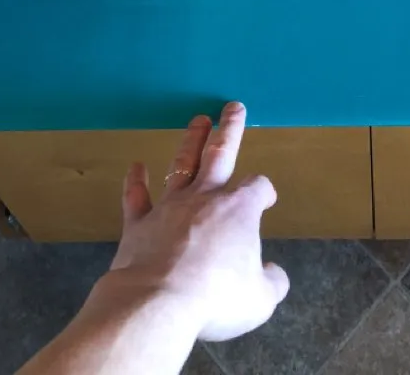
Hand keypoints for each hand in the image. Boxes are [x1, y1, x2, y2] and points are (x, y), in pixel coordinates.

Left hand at [107, 102, 288, 343]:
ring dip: (191, 141)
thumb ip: (271, 282)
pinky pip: (137, 197)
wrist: (158, 302)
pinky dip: (136, 181)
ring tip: (198, 120)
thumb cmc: (216, 298)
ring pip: (183, 164)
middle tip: (233, 106)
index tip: (266, 199)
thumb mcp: (260, 299)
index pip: (257, 187)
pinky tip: (136, 166)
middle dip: (230, 129)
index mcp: (240, 210)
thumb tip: (274, 273)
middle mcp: (206, 198)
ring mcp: (170, 207)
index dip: (264, 191)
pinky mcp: (140, 223)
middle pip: (221, 154)